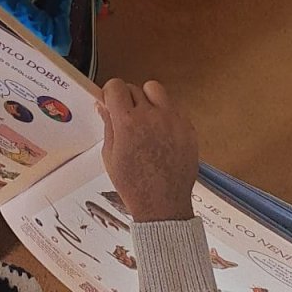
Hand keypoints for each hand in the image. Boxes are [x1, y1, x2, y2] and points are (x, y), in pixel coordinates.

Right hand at [98, 79, 198, 222]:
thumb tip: (103, 105)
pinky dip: (166, 113)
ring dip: (148, 99)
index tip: (111, 101)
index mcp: (127, 122)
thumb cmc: (134, 185)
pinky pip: (173, 107)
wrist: (163, 206)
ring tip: (146, 118)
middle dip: (127, 99)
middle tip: (127, 116)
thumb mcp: (110, 155)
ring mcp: (172, 120)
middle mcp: (150, 116)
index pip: (116, 86)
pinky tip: (162, 132)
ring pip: (156, 90)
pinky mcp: (187, 127)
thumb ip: (108, 125)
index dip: (111, 93)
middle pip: (134, 87)